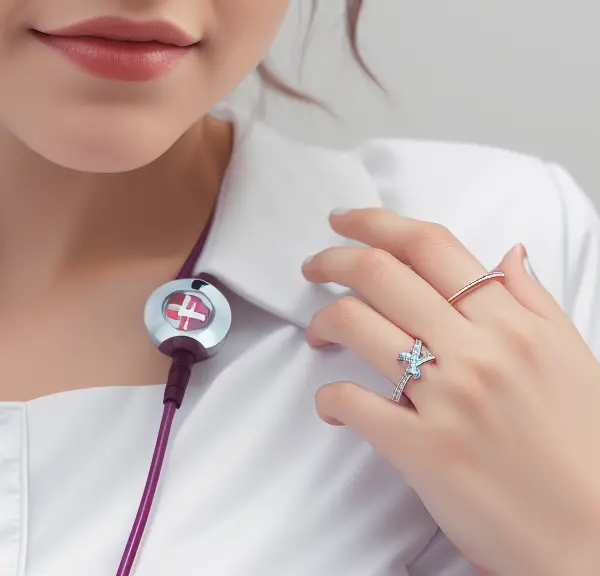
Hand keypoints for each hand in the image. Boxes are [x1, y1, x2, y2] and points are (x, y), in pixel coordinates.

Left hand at [302, 208, 599, 575]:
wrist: (592, 536)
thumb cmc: (582, 446)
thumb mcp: (571, 357)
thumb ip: (533, 298)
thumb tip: (507, 252)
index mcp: (511, 323)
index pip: (428, 245)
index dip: (374, 222)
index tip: (345, 222)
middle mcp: (476, 350)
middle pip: (380, 273)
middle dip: (332, 259)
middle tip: (314, 266)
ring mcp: (446, 399)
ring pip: (356, 325)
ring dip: (322, 320)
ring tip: (318, 331)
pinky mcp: (421, 449)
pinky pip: (352, 401)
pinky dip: (329, 397)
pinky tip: (333, 403)